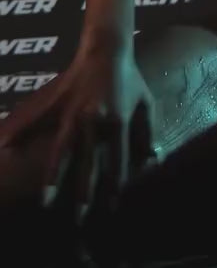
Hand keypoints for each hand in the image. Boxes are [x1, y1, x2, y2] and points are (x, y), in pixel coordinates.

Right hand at [0, 46, 156, 220]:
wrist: (107, 49)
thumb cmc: (131, 79)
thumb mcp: (146, 104)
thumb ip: (148, 133)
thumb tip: (152, 161)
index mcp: (117, 120)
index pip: (116, 161)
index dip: (115, 185)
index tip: (111, 207)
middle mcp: (93, 120)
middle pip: (87, 163)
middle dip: (84, 192)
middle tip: (80, 218)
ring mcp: (71, 113)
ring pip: (61, 151)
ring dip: (54, 178)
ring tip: (46, 201)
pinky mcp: (57, 104)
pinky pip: (37, 122)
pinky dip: (20, 133)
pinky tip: (6, 148)